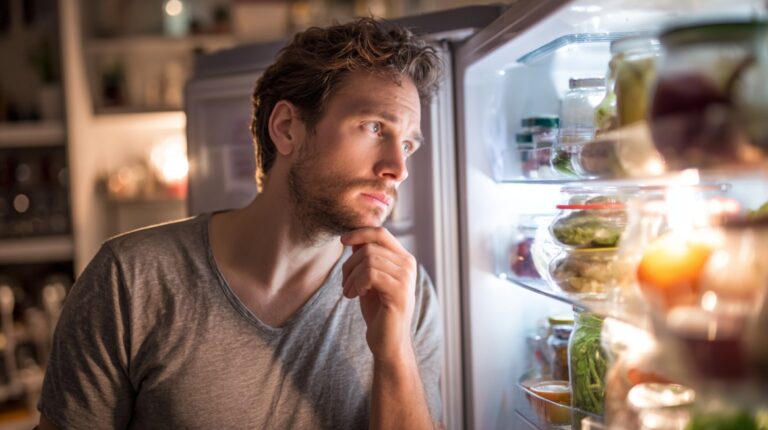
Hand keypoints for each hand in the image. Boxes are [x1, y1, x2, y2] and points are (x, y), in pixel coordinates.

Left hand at [341, 227, 416, 362]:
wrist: (388, 341)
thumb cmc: (378, 310)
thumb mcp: (369, 279)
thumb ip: (366, 259)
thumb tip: (354, 238)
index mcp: (403, 259)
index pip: (381, 233)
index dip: (359, 232)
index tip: (342, 240)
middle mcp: (408, 265)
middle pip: (370, 247)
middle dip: (349, 264)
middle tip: (345, 284)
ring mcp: (406, 278)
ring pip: (368, 260)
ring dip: (351, 277)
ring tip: (349, 292)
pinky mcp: (399, 291)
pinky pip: (370, 274)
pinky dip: (356, 283)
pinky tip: (356, 295)